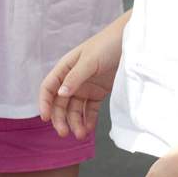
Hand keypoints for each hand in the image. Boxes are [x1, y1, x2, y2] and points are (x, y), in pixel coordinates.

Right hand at [39, 20, 125, 137]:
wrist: (132, 42)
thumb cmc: (108, 44)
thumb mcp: (90, 60)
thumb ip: (75, 77)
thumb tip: (60, 95)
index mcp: (66, 68)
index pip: (49, 88)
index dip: (45, 103)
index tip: (45, 118)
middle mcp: (73, 79)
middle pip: (60, 103)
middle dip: (61, 118)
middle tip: (65, 133)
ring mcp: (86, 86)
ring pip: (74, 109)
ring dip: (75, 122)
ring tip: (81, 134)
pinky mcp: (99, 92)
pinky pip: (89, 110)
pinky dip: (88, 120)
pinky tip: (88, 129)